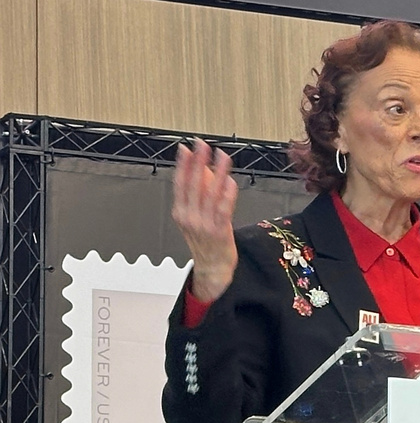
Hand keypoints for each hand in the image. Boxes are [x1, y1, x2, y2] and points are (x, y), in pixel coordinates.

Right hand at [171, 139, 238, 301]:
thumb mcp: (193, 219)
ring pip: (210, 193)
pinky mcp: (219, 231)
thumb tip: (200, 172)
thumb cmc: (205, 243)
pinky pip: (223, 209)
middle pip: (193, 184)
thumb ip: (195, 198)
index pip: (180, 183)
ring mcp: (204, 225)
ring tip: (221, 157)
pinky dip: (227, 194)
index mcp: (180, 213)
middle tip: (202, 146)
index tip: (186, 149)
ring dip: (217, 172)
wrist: (212, 269)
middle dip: (197, 162)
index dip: (183, 165)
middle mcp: (190, 217)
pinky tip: (230, 181)